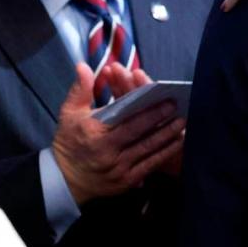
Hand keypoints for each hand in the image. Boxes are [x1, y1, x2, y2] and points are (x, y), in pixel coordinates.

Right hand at [52, 63, 184, 204]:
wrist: (65, 181)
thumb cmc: (69, 142)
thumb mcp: (69, 114)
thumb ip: (80, 89)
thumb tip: (83, 65)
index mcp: (95, 134)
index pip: (125, 119)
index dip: (146, 110)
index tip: (163, 97)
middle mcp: (108, 153)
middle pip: (139, 134)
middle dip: (160, 119)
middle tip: (176, 106)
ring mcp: (119, 169)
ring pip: (148, 150)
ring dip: (167, 136)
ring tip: (183, 121)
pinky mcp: (127, 181)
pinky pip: (150, 165)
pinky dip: (166, 153)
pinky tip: (178, 142)